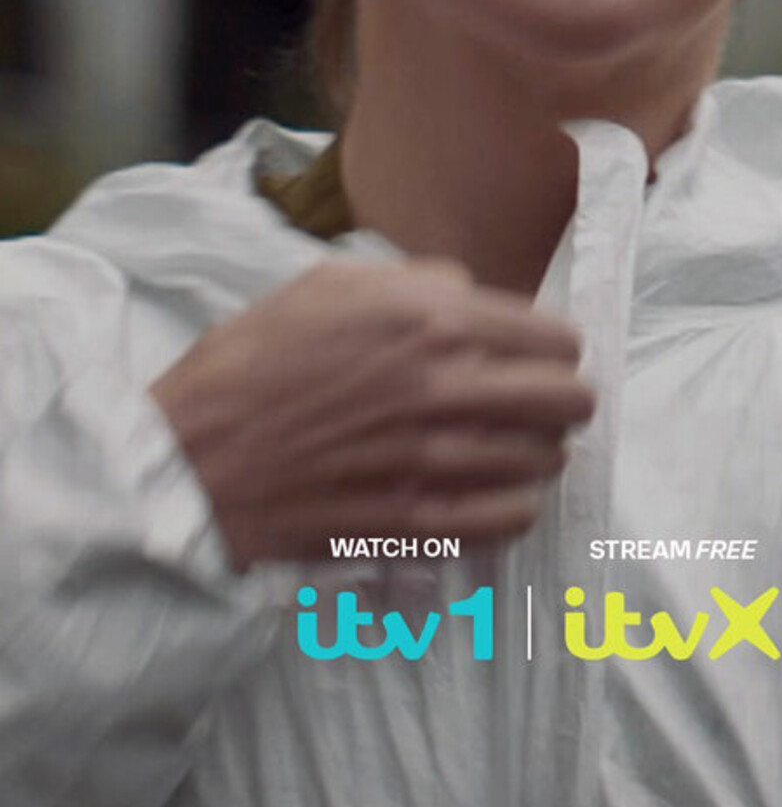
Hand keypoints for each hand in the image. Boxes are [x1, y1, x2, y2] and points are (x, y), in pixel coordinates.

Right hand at [151, 257, 593, 568]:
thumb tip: (469, 291)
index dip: (555, 347)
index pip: (553, 338)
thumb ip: (414, 280)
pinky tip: (493, 495)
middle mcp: (445, 389)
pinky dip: (514, 507)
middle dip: (563, 398)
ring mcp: (434, 465)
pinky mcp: (416, 526)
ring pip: (545, 463)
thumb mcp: (326, 284)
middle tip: (542, 402)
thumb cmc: (250, 364)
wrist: (189, 461)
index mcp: (428, 321)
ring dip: (537, 453)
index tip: (543, 356)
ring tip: (512, 448)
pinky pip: (509, 522)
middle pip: (567, 401)